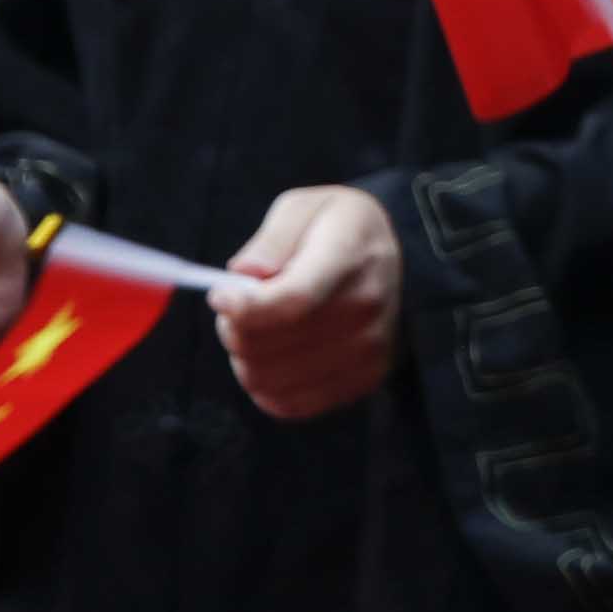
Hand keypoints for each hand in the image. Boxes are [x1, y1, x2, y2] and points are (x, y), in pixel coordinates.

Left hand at [215, 182, 399, 419]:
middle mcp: (367, 306)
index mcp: (351, 255)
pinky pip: (289, 404)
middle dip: (235, 329)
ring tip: (258, 332)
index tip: (221, 296)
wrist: (391, 254)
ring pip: (269, 380)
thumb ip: (272, 238)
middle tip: (239, 308)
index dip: (244, 308)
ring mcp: (369, 348)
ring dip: (247, 359)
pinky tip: (275, 358)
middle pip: (269, 345)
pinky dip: (267, 387)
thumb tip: (244, 275)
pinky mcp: (364, 378)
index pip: (292, 301)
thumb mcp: (304, 207)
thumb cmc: (335, 228)